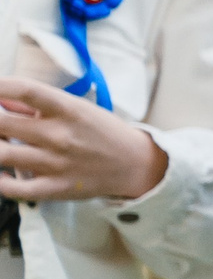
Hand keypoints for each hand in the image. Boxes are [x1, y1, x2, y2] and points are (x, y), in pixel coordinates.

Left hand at [0, 75, 167, 201]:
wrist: (134, 163)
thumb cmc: (101, 132)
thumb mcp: (76, 109)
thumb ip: (37, 106)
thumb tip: (1, 100)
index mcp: (68, 109)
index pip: (26, 90)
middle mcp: (60, 135)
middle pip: (2, 123)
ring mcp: (56, 163)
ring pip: (2, 155)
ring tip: (2, 144)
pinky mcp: (55, 188)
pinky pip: (14, 189)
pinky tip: (1, 173)